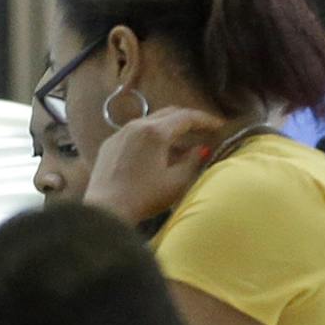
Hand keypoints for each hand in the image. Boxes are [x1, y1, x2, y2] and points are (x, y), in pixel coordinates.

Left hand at [83, 107, 224, 224]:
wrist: (105, 210)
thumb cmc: (143, 198)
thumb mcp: (176, 182)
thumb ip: (192, 161)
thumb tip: (201, 149)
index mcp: (155, 132)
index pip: (186, 117)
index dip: (205, 120)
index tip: (219, 126)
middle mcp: (136, 125)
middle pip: (168, 113)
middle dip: (188, 120)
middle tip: (204, 130)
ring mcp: (120, 133)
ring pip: (150, 122)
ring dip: (169, 128)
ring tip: (182, 145)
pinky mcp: (109, 144)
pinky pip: (135, 133)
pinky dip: (151, 137)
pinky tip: (157, 153)